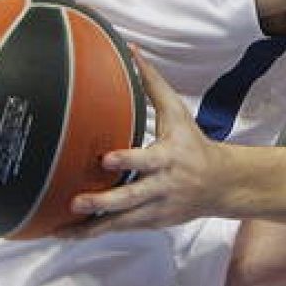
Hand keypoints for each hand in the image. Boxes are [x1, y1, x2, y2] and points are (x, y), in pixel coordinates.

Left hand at [64, 56, 220, 235]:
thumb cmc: (194, 144)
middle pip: (132, 198)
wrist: (222, 185)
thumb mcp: (178, 113)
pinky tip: (70, 234)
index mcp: (169, 158)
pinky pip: (121, 229)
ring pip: (123, 222)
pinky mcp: (152, 222)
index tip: (107, 160)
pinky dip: (96, 232)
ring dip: (93, 227)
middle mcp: (163, 186)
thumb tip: (132, 51)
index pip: (147, 161)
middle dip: (104, 203)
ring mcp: (157, 208)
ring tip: (64, 228)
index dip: (128, 161)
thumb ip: (152, 83)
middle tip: (77, 201)